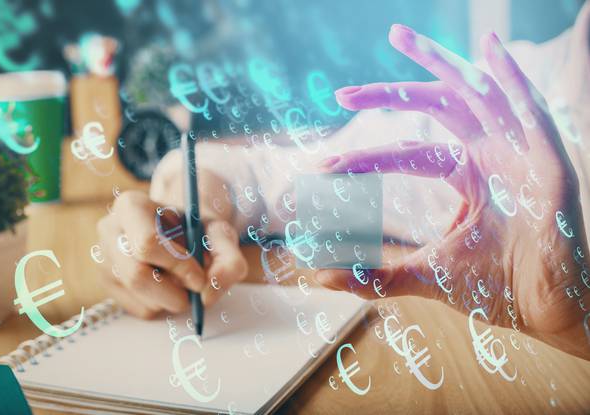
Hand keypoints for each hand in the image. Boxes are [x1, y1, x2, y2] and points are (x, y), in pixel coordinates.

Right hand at [96, 188, 246, 318]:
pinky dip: (166, 305)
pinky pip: (141, 310)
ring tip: (185, 279)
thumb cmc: (198, 229)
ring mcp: (105, 259)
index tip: (199, 275)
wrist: (182, 230)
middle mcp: (110, 231)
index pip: (146, 244)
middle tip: (197, 287)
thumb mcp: (220, 234)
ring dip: (173, 298)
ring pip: (140, 297)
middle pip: (137, 276)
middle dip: (174, 290)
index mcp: (131, 206)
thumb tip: (207, 295)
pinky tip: (171, 285)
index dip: (177, 266)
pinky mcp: (109, 284)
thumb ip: (227, 259)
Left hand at [315, 24, 589, 358]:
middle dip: (391, 94)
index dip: (369, 156)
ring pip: (478, 94)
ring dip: (441, 63)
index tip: (327, 164)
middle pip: (438, 109)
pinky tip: (490, 48)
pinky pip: (531, 112)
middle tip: (342, 93)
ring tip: (401, 38)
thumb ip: (377, 273)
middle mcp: (492, 154)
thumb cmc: (495, 286)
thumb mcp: (427, 271)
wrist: (547, 310)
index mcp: (468, 174)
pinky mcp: (548, 162)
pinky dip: (513, 79)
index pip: (411, 152)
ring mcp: (520, 153)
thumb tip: (323, 275)